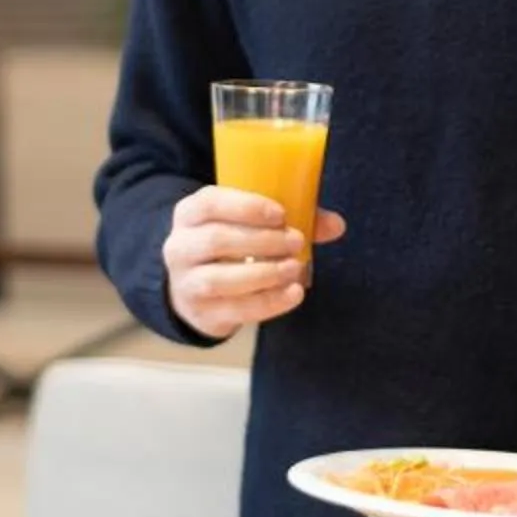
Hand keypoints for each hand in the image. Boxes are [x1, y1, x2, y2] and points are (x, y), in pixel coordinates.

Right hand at [162, 186, 344, 337]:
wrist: (195, 288)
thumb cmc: (230, 246)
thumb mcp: (248, 224)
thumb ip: (290, 221)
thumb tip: (336, 224)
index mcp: (190, 214)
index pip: (210, 204)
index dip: (246, 207)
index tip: (280, 214)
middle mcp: (179, 247)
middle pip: (216, 240)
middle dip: (262, 241)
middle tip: (296, 241)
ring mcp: (186, 283)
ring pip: (219, 279)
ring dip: (264, 273)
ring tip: (295, 267)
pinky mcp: (202, 313)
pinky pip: (234, 309)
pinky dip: (268, 302)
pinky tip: (294, 293)